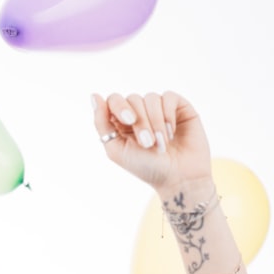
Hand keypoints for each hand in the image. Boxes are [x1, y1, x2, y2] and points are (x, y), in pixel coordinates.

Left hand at [92, 92, 212, 197]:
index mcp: (122, 123)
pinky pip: (168, 97)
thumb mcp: (117, 149)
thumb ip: (102, 123)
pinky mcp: (179, 107)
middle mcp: (140, 112)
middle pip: (132, 99)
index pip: (113, 100)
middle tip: (147, 143)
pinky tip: (171, 133)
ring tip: (161, 143)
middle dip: (140, 122)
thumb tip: (94, 96)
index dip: (119, 106)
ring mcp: (159, 109)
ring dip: (155, 122)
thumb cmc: (147, 167)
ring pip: (150, 98)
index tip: (129, 121)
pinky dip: (168, 115)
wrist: (179, 177)